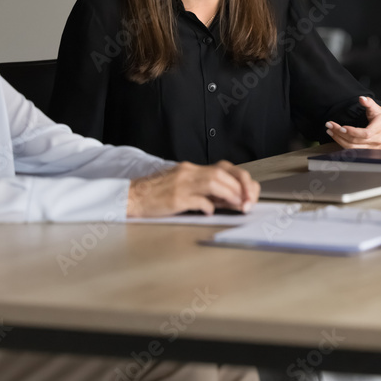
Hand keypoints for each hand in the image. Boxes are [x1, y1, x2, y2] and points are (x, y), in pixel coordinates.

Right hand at [126, 160, 259, 217]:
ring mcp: (181, 184)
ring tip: (238, 205)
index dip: (240, 179)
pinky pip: (197, 200)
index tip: (248, 193)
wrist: (131, 196)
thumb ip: (204, 190)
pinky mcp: (175, 198)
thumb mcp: (183, 186)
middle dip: (239, 186)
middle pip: (222, 173)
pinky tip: (210, 212)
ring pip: (213, 182)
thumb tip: (227, 200)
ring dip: (230, 194)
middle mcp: (188, 173)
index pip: (224, 168)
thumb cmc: (157, 194)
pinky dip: (208, 206)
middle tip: (247, 200)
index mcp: (191, 169)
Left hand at [326, 96, 380, 148]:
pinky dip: (342, 144)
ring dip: (339, 140)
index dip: (353, 132)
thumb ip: (369, 103)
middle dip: (340, 133)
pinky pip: (353, 150)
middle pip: (355, 140)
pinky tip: (336, 137)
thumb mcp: (377, 109)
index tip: (342, 127)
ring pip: (353, 148)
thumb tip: (361, 98)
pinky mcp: (367, 151)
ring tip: (330, 131)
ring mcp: (371, 147)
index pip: (365, 133)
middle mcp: (376, 140)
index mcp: (379, 128)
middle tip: (329, 125)